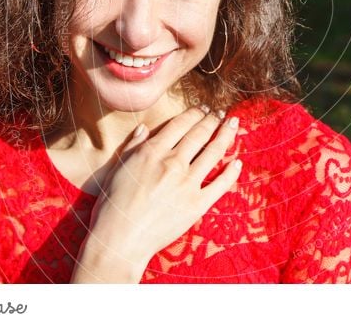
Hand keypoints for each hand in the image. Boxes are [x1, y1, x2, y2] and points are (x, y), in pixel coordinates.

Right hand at [72, 106, 241, 282]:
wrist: (119, 241)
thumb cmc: (112, 206)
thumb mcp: (118, 168)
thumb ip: (134, 146)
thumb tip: (145, 127)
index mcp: (152, 152)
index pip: (181, 124)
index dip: (195, 113)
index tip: (203, 109)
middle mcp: (173, 163)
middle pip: (200, 134)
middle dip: (213, 120)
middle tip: (220, 113)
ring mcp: (188, 183)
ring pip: (214, 152)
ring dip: (226, 135)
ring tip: (233, 125)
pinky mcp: (197, 205)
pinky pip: (221, 184)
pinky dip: (232, 171)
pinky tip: (237, 162)